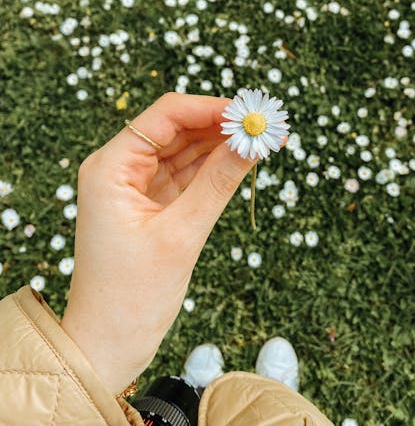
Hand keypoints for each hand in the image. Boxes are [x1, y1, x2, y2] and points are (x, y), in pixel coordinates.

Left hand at [60, 92, 258, 394]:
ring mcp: (135, 185)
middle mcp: (119, 168)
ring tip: (264, 139)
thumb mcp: (181, 235)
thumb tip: (252, 141)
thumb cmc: (131, 297)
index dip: (210, 108)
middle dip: (221, 124)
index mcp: (110, 167)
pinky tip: (243, 159)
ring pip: (185, 149)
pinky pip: (187, 173)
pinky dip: (215, 166)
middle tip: (266, 124)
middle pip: (177, 128)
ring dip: (222, 144)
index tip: (250, 113)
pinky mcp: (151, 203)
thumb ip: (218, 182)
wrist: (107, 346)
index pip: (166, 115)